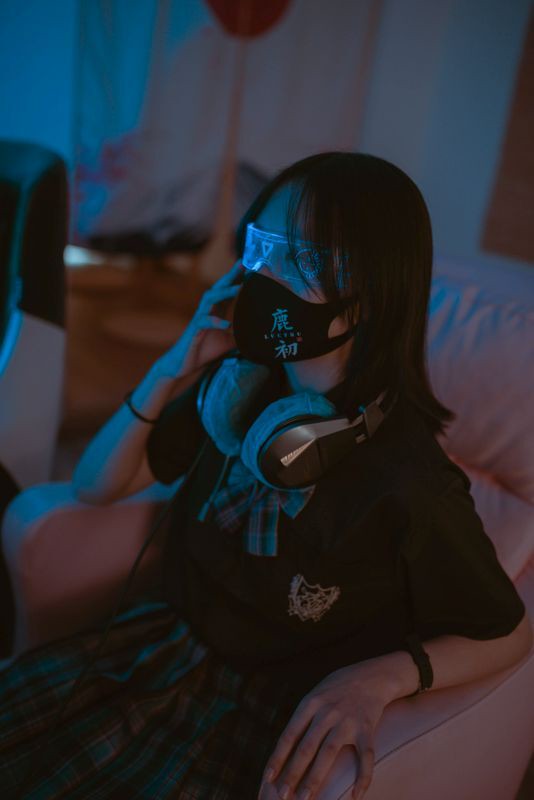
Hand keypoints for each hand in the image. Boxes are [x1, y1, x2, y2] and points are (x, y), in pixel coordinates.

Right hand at [154, 259, 244, 379]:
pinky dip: (215, 322)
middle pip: (219, 287)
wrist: (185, 364)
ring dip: (225, 293)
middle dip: (231, 275)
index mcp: (216, 311)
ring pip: (210, 299)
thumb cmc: (206, 350)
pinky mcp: (194, 331)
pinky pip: (204, 322)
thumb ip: (243, 334)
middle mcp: (207, 310)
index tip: (251, 266)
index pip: (228, 290)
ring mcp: (199, 318)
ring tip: (239, 288)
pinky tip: (227, 325)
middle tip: (243, 263)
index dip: (238, 278)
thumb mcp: (230, 341)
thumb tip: (262, 333)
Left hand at [258, 661, 391, 799]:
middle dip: (292, 773)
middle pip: (306, 747)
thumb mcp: (317, 694)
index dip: (278, 758)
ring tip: (305, 798)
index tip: (268, 778)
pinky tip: (355, 796)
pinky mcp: (367, 728)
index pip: (289, 735)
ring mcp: (347, 720)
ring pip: (328, 753)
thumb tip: (286, 747)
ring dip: (315, 778)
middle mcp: (327, 711)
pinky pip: (365, 757)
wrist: (374, 675)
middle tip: (282, 796)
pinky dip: (362, 778)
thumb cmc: (339, 688)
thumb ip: (304, 717)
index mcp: (310, 703)